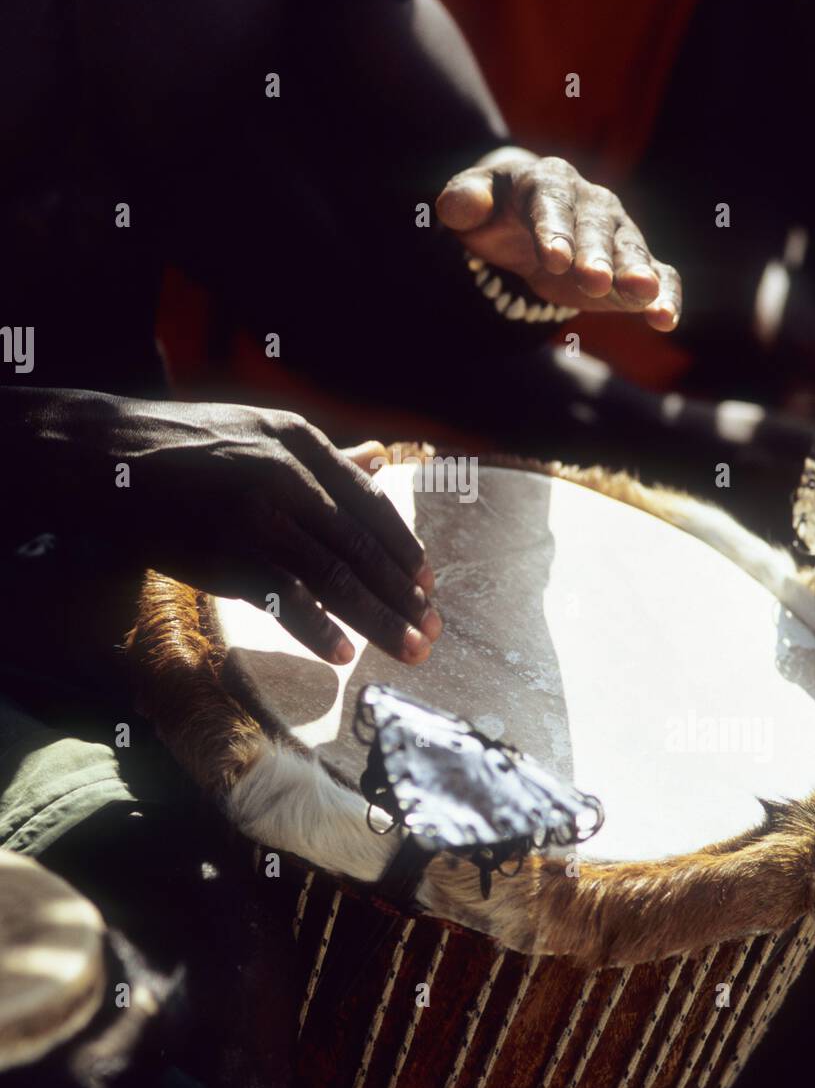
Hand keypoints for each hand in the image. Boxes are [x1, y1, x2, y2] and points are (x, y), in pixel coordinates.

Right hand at [22, 393, 439, 665]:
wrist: (109, 457)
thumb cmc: (187, 448)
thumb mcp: (261, 433)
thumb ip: (323, 456)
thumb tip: (379, 458)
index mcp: (301, 443)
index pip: (369, 505)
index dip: (402, 549)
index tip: (427, 583)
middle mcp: (288, 475)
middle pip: (361, 546)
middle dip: (403, 594)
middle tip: (432, 630)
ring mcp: (257, 515)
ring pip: (335, 575)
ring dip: (378, 618)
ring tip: (409, 649)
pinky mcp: (225, 553)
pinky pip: (285, 597)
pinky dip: (317, 628)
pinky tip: (343, 653)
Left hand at [436, 146, 680, 330]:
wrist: (526, 220)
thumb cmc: (496, 211)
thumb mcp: (473, 203)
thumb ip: (464, 201)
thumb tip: (459, 206)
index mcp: (550, 182)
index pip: (551, 204)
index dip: (553, 231)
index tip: (554, 259)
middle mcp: (591, 203)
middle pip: (596, 228)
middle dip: (596, 254)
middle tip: (595, 280)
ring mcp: (617, 234)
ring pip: (631, 250)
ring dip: (637, 272)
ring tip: (645, 293)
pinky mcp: (632, 266)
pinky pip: (659, 275)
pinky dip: (666, 295)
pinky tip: (666, 319)